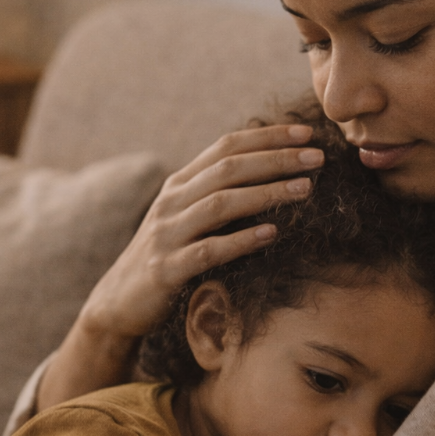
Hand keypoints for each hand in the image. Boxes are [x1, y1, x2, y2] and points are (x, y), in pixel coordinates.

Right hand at [79, 123, 323, 339]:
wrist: (118, 302)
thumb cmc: (168, 255)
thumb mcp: (188, 216)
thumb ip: (218, 193)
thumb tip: (271, 171)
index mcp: (180, 184)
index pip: (226, 146)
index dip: (267, 137)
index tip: (307, 134)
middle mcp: (172, 202)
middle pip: (228, 169)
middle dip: (276, 159)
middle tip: (316, 157)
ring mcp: (167, 234)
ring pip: (221, 204)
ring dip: (266, 193)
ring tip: (305, 188)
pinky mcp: (166, 269)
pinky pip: (209, 251)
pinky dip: (241, 240)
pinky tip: (272, 233)